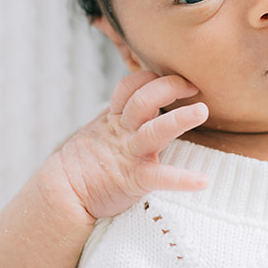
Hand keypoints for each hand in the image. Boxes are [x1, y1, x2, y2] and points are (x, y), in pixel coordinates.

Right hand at [49, 70, 209, 220]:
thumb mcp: (102, 129)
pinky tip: (203, 181)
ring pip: (155, 130)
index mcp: (115, 118)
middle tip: (193, 86)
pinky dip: (183, 180)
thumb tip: (146, 98)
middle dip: (169, 87)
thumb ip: (123, 114)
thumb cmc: (88, 161)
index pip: (130, 85)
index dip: (150, 76)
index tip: (175, 75)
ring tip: (202, 111)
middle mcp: (123, 132)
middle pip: (143, 100)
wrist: (64, 192)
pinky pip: (160, 177)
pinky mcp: (134, 179)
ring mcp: (129, 154)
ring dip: (179, 119)